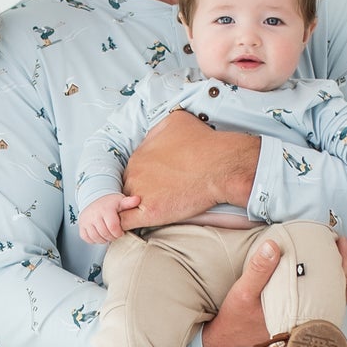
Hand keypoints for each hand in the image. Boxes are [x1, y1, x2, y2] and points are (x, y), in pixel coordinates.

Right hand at [77, 193, 137, 244]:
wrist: (95, 199)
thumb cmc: (109, 203)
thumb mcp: (120, 201)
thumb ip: (129, 202)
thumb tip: (137, 200)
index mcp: (105, 209)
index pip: (113, 227)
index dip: (118, 233)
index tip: (120, 231)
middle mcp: (94, 214)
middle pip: (105, 234)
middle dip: (112, 236)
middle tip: (115, 233)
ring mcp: (86, 221)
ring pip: (96, 238)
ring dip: (104, 239)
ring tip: (108, 233)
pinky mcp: (81, 226)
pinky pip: (87, 238)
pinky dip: (94, 239)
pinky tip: (99, 234)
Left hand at [119, 111, 258, 230]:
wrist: (222, 166)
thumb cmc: (206, 144)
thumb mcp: (177, 121)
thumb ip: (158, 131)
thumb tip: (155, 137)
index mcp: (140, 153)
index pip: (134, 172)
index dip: (145, 181)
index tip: (158, 186)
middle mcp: (135, 170)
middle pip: (128, 187)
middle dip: (140, 194)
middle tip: (160, 199)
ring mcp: (140, 191)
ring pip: (126, 205)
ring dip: (135, 210)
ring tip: (154, 212)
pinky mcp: (149, 212)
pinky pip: (125, 222)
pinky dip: (125, 226)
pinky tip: (135, 226)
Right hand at [201, 233, 346, 346]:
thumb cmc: (235, 323)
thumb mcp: (243, 293)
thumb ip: (258, 270)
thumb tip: (273, 245)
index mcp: (303, 316)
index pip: (338, 289)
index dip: (344, 263)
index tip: (340, 241)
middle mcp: (310, 324)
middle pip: (341, 294)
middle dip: (344, 266)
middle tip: (341, 243)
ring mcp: (305, 327)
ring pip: (332, 301)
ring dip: (336, 277)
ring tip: (333, 255)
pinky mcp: (298, 327)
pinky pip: (319, 306)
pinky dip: (324, 289)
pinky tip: (317, 276)